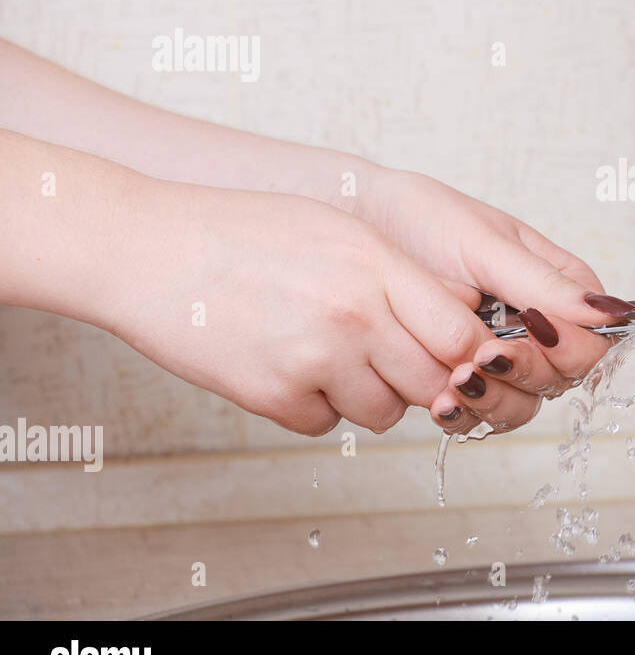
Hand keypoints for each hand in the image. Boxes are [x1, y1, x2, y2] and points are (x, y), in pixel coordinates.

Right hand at [107, 176, 499, 435]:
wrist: (147, 249)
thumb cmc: (243, 231)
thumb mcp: (339, 230)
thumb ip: (403, 275)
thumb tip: (463, 313)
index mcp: (376, 266)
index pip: (462, 335)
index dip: (468, 353)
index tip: (459, 354)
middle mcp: (354, 316)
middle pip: (433, 382)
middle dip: (422, 378)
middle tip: (389, 357)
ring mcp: (313, 360)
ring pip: (384, 413)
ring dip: (367, 395)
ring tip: (327, 354)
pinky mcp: (272, 397)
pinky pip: (324, 424)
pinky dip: (313, 406)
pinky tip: (284, 364)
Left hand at [349, 168, 633, 433]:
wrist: (353, 223)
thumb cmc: (421, 219)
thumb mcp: (486, 245)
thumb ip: (545, 284)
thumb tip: (610, 312)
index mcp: (558, 288)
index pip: (593, 339)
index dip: (569, 347)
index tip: (531, 330)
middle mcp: (535, 327)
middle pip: (560, 379)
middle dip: (523, 374)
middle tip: (483, 354)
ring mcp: (497, 355)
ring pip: (521, 405)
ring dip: (493, 400)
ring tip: (457, 378)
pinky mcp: (458, 377)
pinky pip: (477, 415)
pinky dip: (463, 414)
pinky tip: (440, 399)